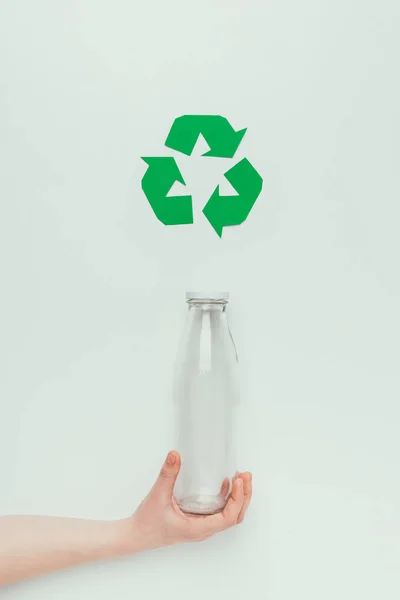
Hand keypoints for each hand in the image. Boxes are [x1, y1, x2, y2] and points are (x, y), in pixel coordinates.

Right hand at [128, 451, 251, 551]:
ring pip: (229, 516)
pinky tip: (225, 485)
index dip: (237, 499)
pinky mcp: (197, 522)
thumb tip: (175, 455)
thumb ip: (167, 474)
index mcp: (197, 528)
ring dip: (238, 498)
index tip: (238, 481)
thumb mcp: (158, 495)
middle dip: (244, 496)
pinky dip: (228, 499)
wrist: (135, 535)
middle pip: (234, 517)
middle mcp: (203, 529)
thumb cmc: (147, 522)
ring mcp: (201, 526)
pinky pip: (219, 513)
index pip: (228, 518)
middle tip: (245, 476)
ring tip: (241, 478)